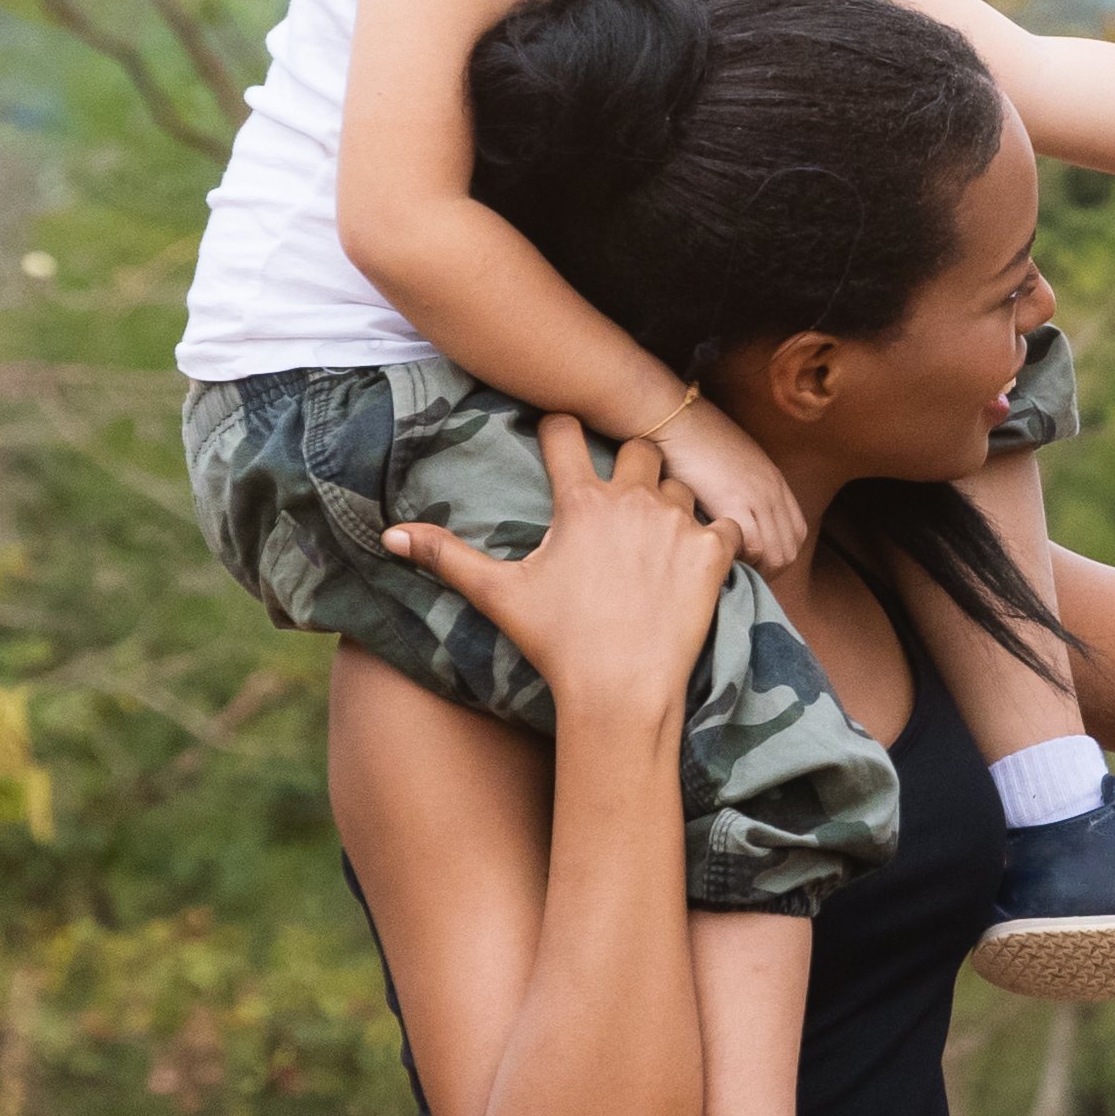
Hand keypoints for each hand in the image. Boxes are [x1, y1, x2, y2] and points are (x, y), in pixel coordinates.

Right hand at [387, 417, 736, 730]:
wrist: (620, 689)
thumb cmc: (555, 642)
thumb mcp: (497, 594)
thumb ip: (445, 556)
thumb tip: (389, 534)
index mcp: (580, 501)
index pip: (565, 432)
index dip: (558, 427)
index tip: (558, 432)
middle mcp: (633, 499)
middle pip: (638, 447)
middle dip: (627, 462)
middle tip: (618, 493)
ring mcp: (679, 522)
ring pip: (681, 483)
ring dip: (670, 499)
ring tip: (655, 532)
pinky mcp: (715, 551)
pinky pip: (726, 521)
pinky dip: (715, 534)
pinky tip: (699, 556)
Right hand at [648, 393, 810, 575]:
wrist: (673, 418)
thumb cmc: (689, 442)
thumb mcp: (728, 466)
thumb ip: (738, 491)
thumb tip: (729, 523)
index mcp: (774, 482)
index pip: (797, 534)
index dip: (777, 556)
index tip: (751, 565)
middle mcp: (773, 491)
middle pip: (791, 550)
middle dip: (768, 571)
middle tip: (737, 575)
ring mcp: (758, 496)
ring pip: (776, 554)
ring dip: (753, 569)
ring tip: (725, 569)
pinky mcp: (735, 502)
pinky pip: (753, 547)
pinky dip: (738, 559)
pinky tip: (715, 556)